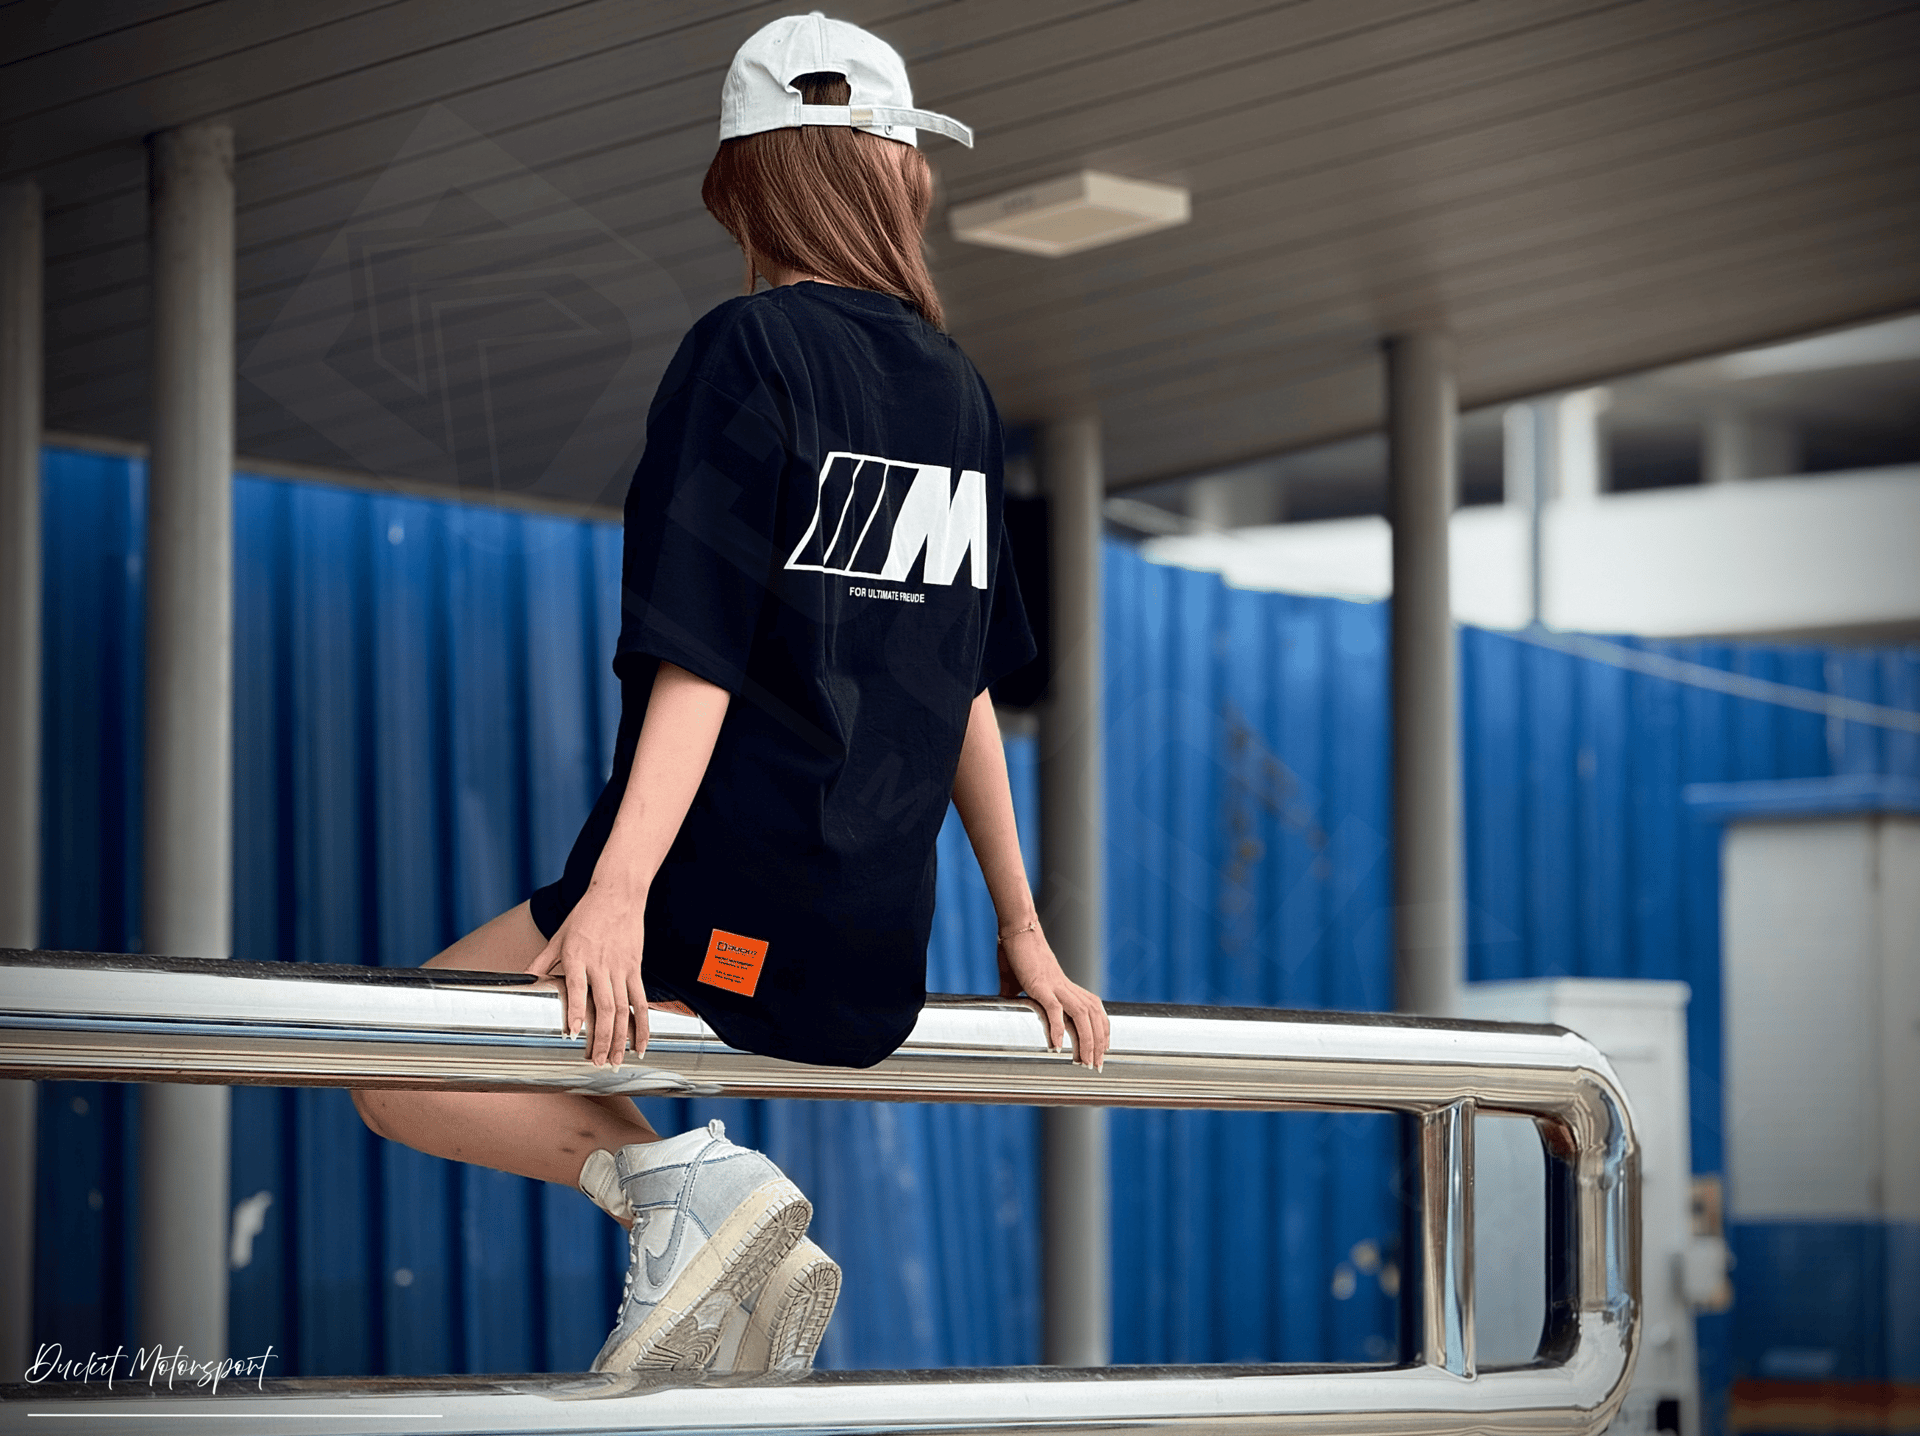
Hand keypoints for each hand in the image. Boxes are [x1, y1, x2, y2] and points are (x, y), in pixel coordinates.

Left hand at [525, 884, 649, 1066]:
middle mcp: (601, 963)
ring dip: (622, 1038)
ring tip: (617, 1062)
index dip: (577, 1012)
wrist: (618, 892)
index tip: (573, 1035)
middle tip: (599, 1063)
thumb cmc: (585, 915)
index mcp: (578, 955)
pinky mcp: (635, 968)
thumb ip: (540, 961)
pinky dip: (643, 1025)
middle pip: (605, 1006)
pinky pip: (641, 1001)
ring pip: (624, 1008)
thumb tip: (522, 981)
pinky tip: (641, 1045)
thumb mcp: (557, 936)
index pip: (578, 988)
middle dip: (603, 1038)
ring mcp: (621, 967)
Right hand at [996, 921, 1110, 1070]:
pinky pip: (1054, 1010)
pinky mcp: (1040, 985)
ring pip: (1082, 1017)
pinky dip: (1058, 1029)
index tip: (1101, 1051)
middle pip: (1094, 1018)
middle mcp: (1066, 988)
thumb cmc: (1016, 952)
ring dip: (1086, 1041)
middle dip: (1099, 1043)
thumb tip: (1005, 1001)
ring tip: (1083, 1062)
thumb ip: (1015, 993)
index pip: (1095, 1011)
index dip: (1101, 1031)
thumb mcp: (1018, 980)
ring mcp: (1055, 986)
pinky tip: (1057, 1047)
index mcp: (1066, 987)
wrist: (1016, 929)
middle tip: (1096, 1066)